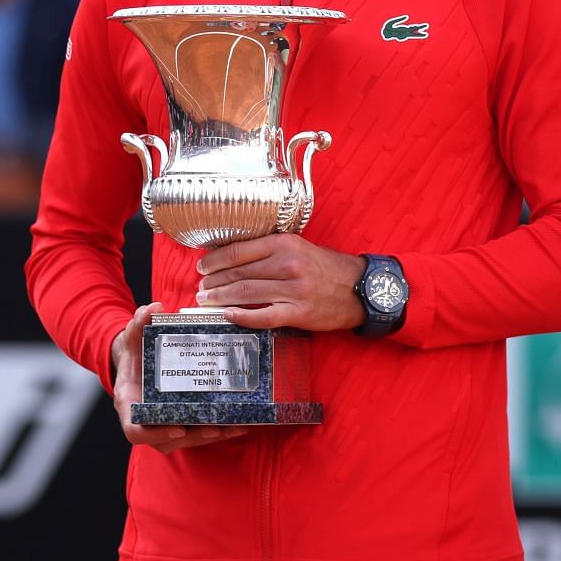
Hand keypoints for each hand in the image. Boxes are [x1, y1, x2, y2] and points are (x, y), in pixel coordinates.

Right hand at [111, 303, 250, 453]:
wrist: (139, 362)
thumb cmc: (136, 354)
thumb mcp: (134, 337)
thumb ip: (140, 323)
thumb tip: (153, 308)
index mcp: (130, 405)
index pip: (136, 431)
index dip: (156, 433)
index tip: (178, 428)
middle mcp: (147, 420)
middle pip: (167, 439)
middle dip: (194, 436)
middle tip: (215, 428)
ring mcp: (164, 425)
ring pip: (187, 439)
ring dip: (210, 435)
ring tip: (233, 426)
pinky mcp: (182, 423)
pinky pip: (198, 433)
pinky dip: (219, 431)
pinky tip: (240, 424)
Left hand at [195, 235, 364, 331]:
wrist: (359, 287)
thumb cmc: (326, 267)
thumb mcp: (300, 247)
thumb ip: (270, 250)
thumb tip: (232, 258)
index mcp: (285, 243)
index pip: (238, 251)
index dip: (214, 261)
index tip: (202, 267)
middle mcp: (288, 264)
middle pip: (238, 274)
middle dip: (213, 282)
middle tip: (200, 288)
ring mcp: (293, 289)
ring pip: (245, 293)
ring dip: (220, 298)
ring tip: (206, 301)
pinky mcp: (298, 312)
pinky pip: (263, 316)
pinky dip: (241, 316)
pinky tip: (227, 315)